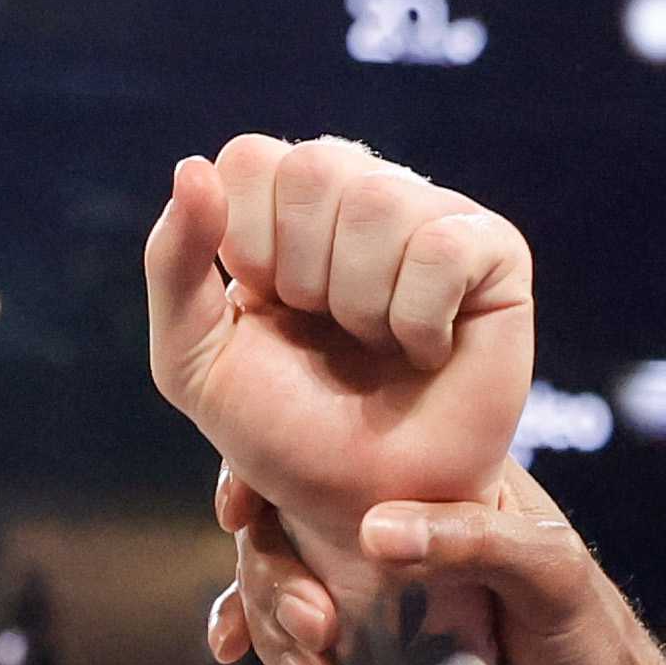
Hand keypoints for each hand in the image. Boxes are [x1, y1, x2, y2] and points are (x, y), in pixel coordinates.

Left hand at [140, 137, 534, 594]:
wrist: (364, 506)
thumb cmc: (287, 434)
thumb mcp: (194, 361)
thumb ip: (171, 265)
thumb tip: (191, 168)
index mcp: (287, 207)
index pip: (249, 158)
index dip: (249, 247)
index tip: (271, 311)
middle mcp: (362, 193)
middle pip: (313, 167)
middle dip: (304, 277)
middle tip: (331, 335)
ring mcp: (431, 215)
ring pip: (377, 202)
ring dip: (361, 305)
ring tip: (380, 348)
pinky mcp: (494, 250)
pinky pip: (441, 246)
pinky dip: (418, 319)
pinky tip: (428, 350)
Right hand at [208, 460, 665, 664]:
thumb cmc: (588, 638)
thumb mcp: (548, 575)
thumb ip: (471, 543)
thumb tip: (372, 532)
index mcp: (433, 481)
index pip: (330, 449)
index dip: (268, 467)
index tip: (238, 509)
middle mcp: (391, 524)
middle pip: (285, 520)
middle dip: (273, 573)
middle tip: (314, 627)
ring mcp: (371, 589)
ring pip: (279, 580)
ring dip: (272, 621)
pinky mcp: (366, 648)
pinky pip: (292, 631)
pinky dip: (258, 638)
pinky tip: (230, 652)